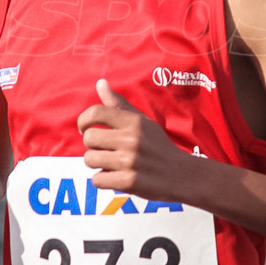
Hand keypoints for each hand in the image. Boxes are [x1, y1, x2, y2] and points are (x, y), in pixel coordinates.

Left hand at [77, 79, 187, 201]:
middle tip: (106, 150)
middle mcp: (131, 139)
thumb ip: (119, 104)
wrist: (181, 175)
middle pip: (89, 138)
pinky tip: (116, 177)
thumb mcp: (142, 122)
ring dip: (98, 164)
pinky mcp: (129, 182)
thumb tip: (100, 82)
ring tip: (113, 164)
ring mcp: (130, 161)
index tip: (85, 129)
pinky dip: (103, 181)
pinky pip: (97, 180)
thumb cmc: (157, 146)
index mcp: (134, 122)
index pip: (96, 112)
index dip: (84, 121)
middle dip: (93, 146)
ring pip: (90, 160)